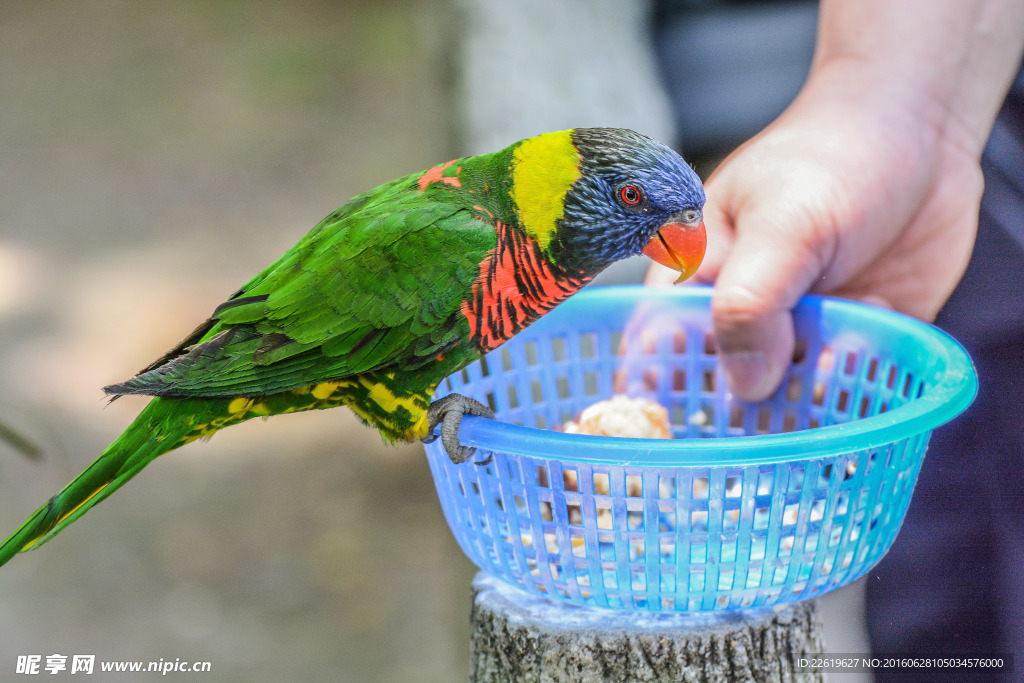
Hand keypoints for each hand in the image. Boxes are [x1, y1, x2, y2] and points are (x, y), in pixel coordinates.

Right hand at [648, 62, 982, 399]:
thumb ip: (751, 304)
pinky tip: (875, 334)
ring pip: (789, 397)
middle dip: (746, 411)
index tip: (676, 434)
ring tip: (835, 364)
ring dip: (811, 396)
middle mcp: (743, 314)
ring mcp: (798, 330)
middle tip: (772, 421)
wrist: (924, 129)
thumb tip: (743, 387)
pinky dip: (858, 378)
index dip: (659, 396)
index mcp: (697, 280)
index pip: (659, 352)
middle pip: (723, 388)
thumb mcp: (783, 225)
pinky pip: (847, 385)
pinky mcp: (852, 340)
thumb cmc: (831, 157)